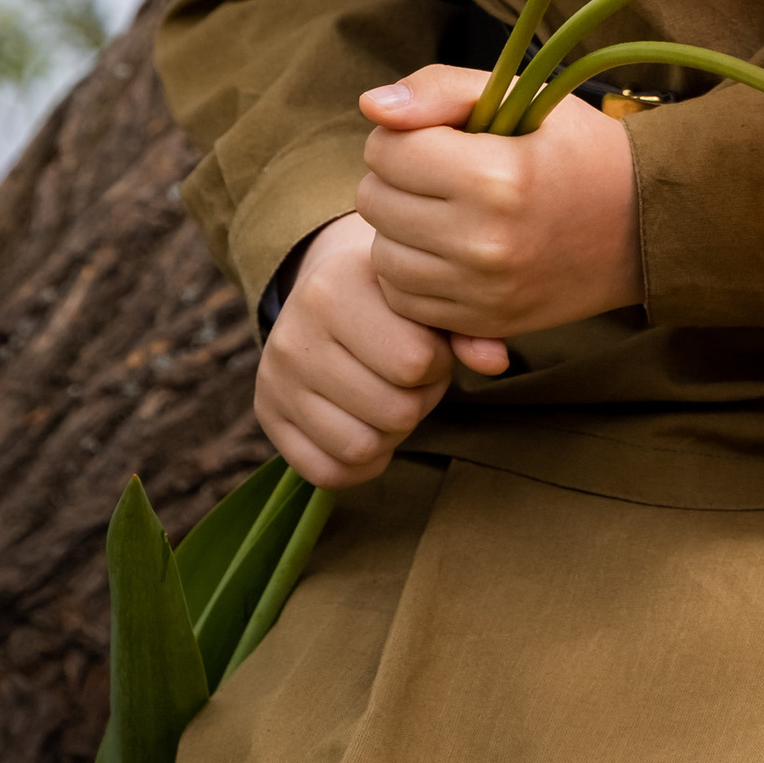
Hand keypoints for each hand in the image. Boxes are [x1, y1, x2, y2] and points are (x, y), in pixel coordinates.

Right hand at [254, 210, 493, 489]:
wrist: (331, 290)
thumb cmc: (392, 299)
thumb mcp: (425, 298)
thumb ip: (467, 328)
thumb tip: (495, 362)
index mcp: (334, 289)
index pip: (414, 362)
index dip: (437, 364)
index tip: (430, 347)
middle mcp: (294, 335)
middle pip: (393, 411)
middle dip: (419, 399)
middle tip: (413, 377)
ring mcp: (275, 380)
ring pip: (361, 446)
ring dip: (392, 431)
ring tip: (391, 395)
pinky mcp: (268, 417)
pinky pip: (327, 473)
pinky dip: (361, 463)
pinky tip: (369, 426)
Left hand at [355, 63, 645, 341]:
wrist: (645, 226)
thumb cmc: (581, 152)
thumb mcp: (526, 99)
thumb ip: (441, 89)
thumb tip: (371, 106)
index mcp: (494, 177)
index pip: (386, 150)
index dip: (407, 134)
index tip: (442, 137)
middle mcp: (483, 242)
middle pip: (375, 201)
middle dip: (399, 178)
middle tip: (446, 174)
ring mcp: (481, 291)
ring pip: (382, 255)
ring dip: (401, 228)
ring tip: (448, 211)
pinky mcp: (482, 323)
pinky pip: (403, 299)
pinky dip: (414, 273)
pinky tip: (449, 250)